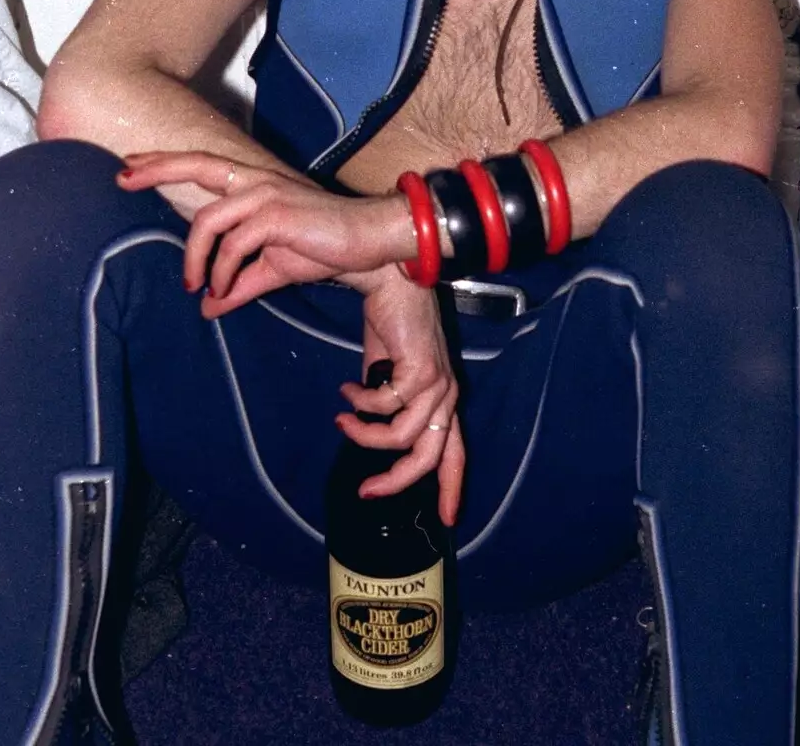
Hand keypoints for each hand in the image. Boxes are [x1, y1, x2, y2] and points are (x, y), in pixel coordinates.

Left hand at [115, 150, 413, 316]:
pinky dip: (221, 270)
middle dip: (156, 167)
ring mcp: (267, 194)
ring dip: (194, 259)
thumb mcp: (273, 268)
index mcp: (252, 185)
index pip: (201, 164)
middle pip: (197, 163)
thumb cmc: (323, 247)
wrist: (369, 244)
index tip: (129, 165)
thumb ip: (238, 283)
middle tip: (121, 176)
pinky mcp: (278, 215)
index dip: (164, 162)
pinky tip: (220, 290)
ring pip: (209, 220)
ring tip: (194, 287)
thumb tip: (208, 309)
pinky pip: (234, 243)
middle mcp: (256, 181)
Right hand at [336, 277, 463, 526]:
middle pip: (430, 458)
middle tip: (366, 491)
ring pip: (403, 438)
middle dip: (396, 481)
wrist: (391, 281)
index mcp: (443, 399)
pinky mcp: (421, 370)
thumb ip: (384, 404)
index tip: (447, 518)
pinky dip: (362, 404)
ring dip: (365, 436)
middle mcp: (447, 395)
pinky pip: (386, 407)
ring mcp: (437, 383)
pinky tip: (347, 389)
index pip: (456, 453)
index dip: (452, 487)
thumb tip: (365, 432)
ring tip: (343, 419)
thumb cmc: (389, 324)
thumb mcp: (386, 374)